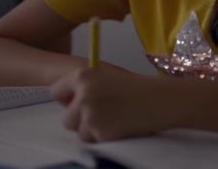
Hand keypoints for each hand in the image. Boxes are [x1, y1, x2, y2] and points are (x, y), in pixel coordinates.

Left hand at [51, 68, 177, 142]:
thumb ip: (85, 88)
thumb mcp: (107, 77)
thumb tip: (66, 105)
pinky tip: (120, 126)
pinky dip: (105, 138)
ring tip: (114, 120)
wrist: (161, 100)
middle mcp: (83, 93)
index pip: (56, 92)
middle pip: (66, 118)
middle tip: (103, 115)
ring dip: (93, 131)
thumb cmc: (137, 88)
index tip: (80, 104)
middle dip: (81, 121)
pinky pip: (94, 141)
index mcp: (83, 75)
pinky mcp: (100, 131)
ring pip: (79, 132)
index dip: (68, 100)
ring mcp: (91, 113)